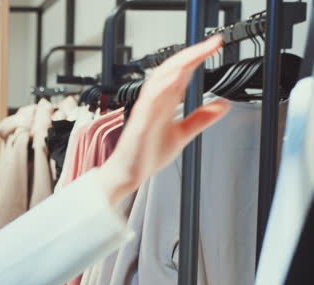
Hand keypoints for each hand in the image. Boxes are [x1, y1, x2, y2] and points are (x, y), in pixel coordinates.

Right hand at [97, 35, 230, 205]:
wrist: (128, 175)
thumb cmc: (146, 154)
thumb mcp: (183, 134)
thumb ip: (201, 118)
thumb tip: (222, 105)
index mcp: (164, 102)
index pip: (182, 73)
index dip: (198, 57)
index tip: (216, 47)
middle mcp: (154, 102)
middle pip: (172, 70)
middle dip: (192, 54)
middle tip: (212, 44)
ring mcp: (145, 111)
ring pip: (159, 80)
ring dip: (178, 65)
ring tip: (196, 53)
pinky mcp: (139, 123)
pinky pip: (149, 101)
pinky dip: (161, 87)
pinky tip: (174, 77)